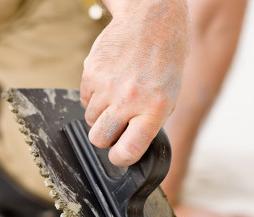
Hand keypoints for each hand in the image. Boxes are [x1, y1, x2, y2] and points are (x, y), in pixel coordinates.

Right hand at [81, 0, 188, 166]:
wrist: (151, 19)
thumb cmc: (164, 57)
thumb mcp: (169, 94)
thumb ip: (149, 121)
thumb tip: (129, 143)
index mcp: (153, 107)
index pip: (128, 150)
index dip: (120, 158)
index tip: (119, 156)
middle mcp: (128, 98)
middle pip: (99, 139)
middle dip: (106, 137)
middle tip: (116, 125)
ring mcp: (106, 85)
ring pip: (90, 119)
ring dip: (100, 114)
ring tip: (116, 96)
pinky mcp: (91, 72)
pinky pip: (84, 98)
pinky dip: (93, 96)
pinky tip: (109, 81)